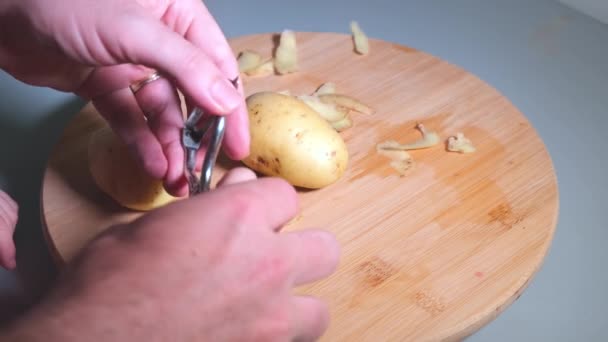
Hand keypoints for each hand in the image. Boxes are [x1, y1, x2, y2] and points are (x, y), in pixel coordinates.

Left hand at [0, 0, 248, 195]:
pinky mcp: (106, 85)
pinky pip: (130, 118)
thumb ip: (185, 65)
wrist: (1, 12)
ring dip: (169, 145)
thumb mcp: (134, 30)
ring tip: (175, 178)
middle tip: (204, 171)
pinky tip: (151, 165)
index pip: (218, 67)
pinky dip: (140, 142)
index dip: (231, 109)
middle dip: (198, 135)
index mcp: (179, 16)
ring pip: (162, 112)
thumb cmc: (65, 3)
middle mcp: (161, 41)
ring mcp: (133, 64)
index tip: (238, 146)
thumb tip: (227, 101)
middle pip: (192, 95)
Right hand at [3, 169, 339, 340]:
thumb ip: (204, 209)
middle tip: (269, 256)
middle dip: (300, 248)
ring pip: (318, 309)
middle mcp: (267, 264)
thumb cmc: (106, 285)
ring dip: (297, 303)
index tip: (255, 211)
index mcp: (239, 217)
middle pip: (323, 248)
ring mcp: (271, 317)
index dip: (267, 203)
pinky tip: (247, 332)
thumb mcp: (148, 227)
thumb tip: (233, 193)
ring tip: (265, 305)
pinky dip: (276, 337)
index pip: (284, 195)